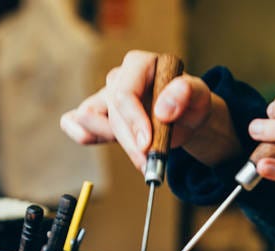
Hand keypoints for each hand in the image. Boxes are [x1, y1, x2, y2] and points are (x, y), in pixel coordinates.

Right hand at [61, 50, 239, 169]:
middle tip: (150, 163)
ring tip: (140, 158)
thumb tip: (163, 110)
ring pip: (91, 118)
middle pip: (112, 112)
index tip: (148, 144)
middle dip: (130, 142)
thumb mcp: (200, 96)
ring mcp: (106, 96)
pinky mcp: (99, 115)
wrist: (187, 119)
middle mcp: (119, 77)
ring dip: (110, 140)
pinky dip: (81, 133)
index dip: (133, 121)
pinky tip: (94, 141)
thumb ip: (187, 93)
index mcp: (140, 64)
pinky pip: (74, 121)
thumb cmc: (191, 103)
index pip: (124, 93)